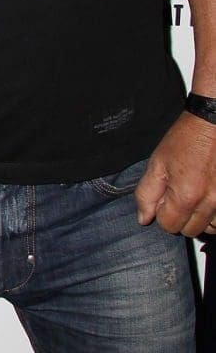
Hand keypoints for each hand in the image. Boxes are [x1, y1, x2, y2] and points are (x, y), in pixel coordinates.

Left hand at [136, 112, 215, 235]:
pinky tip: (210, 196)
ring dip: (202, 218)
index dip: (162, 214)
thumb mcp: (157, 163)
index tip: (165, 199)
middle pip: (191, 230)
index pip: (170, 226)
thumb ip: (146, 194)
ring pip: (212, 228)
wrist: (214, 122)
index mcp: (187, 195)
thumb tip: (144, 219)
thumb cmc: (186, 138)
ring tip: (197, 195)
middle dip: (181, 217)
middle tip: (180, 195)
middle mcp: (212, 202)